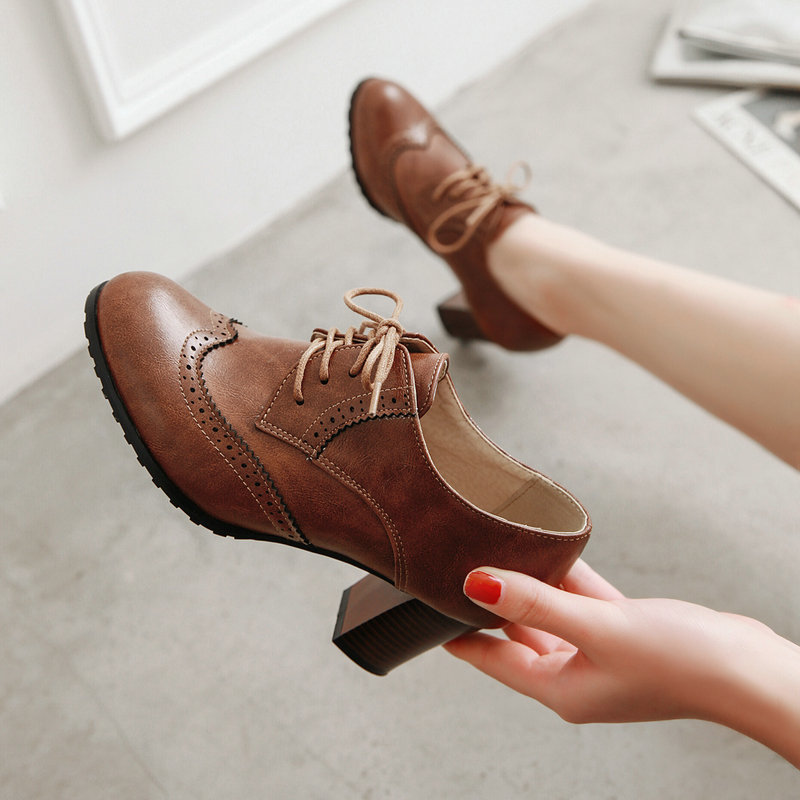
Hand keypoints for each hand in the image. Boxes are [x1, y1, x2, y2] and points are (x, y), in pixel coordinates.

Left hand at [444, 560, 799, 765]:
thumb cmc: (680, 664)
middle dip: (491, 603)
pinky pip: (584, 602)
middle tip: (460, 568)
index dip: (458, 635)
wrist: (747, 668)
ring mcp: (599, 653)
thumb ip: (536, 604)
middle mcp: (574, 673)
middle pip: (516, 634)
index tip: (430, 611)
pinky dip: (569, 579)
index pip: (491, 659)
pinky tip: (556, 550)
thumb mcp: (597, 629)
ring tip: (501, 550)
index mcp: (559, 688)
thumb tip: (477, 585)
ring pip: (551, 612)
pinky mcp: (622, 632)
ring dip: (531, 584)